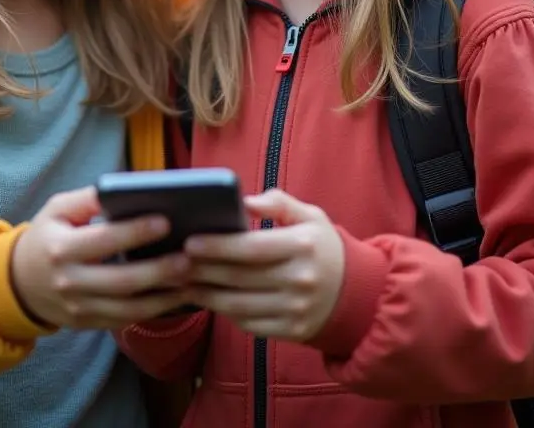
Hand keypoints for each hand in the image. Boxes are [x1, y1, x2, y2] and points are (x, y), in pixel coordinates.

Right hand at [11, 186, 190, 330]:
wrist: (18, 283)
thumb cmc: (46, 237)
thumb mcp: (57, 209)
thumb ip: (87, 199)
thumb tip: (121, 189)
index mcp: (62, 249)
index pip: (105, 240)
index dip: (136, 232)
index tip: (166, 221)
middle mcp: (70, 282)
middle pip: (122, 281)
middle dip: (158, 271)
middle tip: (188, 258)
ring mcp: (78, 308)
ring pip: (127, 309)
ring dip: (163, 298)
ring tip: (190, 281)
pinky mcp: (87, 324)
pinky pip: (124, 321)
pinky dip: (152, 311)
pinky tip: (174, 298)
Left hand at [183, 189, 344, 341]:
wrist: (356, 293)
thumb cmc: (322, 247)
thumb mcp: (310, 215)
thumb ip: (278, 203)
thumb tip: (244, 201)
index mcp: (303, 246)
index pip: (252, 248)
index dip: (218, 246)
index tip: (190, 241)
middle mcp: (300, 280)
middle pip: (240, 277)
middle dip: (203, 270)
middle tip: (176, 261)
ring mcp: (296, 310)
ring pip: (239, 305)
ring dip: (206, 294)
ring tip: (184, 280)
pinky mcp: (291, 331)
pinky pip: (248, 324)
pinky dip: (224, 312)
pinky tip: (209, 298)